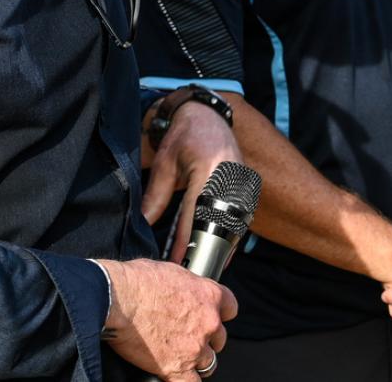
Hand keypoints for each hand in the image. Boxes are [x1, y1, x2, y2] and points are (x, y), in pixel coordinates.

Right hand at [95, 258, 235, 380]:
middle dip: (206, 339)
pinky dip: (185, 380)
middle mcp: (208, 322)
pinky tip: (176, 375)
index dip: (220, 314)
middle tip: (188, 336)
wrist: (117, 299)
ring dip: (196, 360)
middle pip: (219, 338)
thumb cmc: (138, 281)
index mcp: (209, 295)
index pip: (231, 309)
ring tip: (181, 356)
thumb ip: (187, 287)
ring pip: (208, 362)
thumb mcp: (172, 271)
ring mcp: (194, 347)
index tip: (212, 316)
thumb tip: (183, 291)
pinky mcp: (177, 368)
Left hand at [141, 99, 241, 262]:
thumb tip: (144, 226)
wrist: (207, 117)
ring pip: (235, 224)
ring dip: (220, 248)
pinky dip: (229, 237)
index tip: (176, 262)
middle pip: (220, 224)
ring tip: (204, 269)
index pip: (196, 214)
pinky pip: (240, 219)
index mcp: (209, 168)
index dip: (185, 242)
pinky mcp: (247, 187)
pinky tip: (219, 253)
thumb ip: (156, 196)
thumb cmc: (183, 138)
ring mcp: (243, 182)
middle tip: (190, 273)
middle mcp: (232, 177)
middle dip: (205, 251)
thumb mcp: (164, 164)